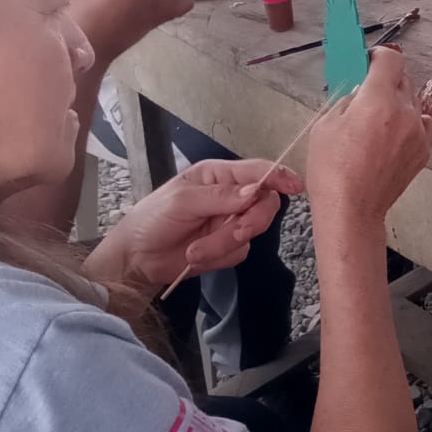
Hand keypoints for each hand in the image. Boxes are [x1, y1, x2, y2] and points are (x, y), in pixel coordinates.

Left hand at [87, 159, 303, 288]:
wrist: (136, 259)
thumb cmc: (152, 219)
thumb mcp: (181, 201)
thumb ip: (220, 196)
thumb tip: (256, 191)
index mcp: (219, 176)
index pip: (258, 171)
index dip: (279, 177)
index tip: (296, 187)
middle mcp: (231, 197)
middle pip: (265, 204)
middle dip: (251, 222)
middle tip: (236, 233)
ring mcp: (231, 223)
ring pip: (253, 232)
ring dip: (224, 244)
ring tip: (195, 251)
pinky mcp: (228, 248)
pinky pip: (240, 252)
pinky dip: (219, 257)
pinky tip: (196, 256)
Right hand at [306, 48, 431, 227]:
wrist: (352, 210)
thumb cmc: (333, 170)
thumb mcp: (325, 125)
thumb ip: (347, 100)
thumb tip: (360, 91)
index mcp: (379, 99)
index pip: (391, 59)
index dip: (378, 56)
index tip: (368, 60)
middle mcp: (405, 112)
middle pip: (403, 79)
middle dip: (385, 80)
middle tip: (366, 92)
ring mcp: (418, 133)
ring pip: (414, 102)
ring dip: (398, 102)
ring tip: (378, 118)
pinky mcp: (423, 151)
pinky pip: (421, 125)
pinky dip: (410, 124)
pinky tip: (391, 136)